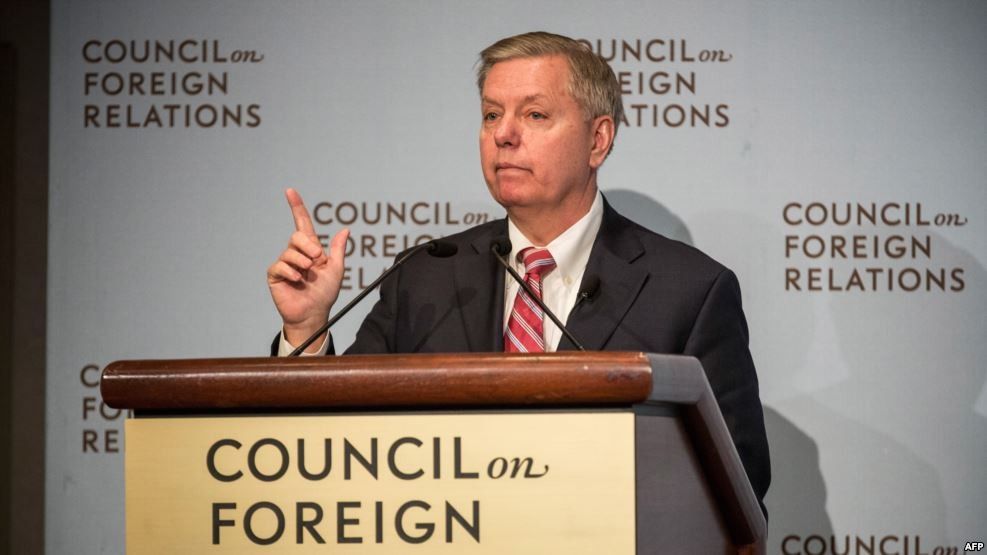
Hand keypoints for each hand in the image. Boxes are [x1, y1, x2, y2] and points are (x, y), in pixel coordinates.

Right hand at [267, 188, 348, 348]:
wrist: (313, 313)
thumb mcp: (336, 270)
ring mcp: (284, 264)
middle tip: (317, 260)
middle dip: (308, 246)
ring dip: (302, 262)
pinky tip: (298, 280)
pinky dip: (291, 272)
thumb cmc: (325, 294)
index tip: (290, 191)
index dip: (297, 207)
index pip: (302, 224)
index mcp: (311, 249)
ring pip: (290, 251)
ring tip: (307, 275)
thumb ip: (338, 250)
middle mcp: (296, 254)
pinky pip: (280, 265)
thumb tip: (345, 230)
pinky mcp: (275, 275)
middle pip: (297, 236)